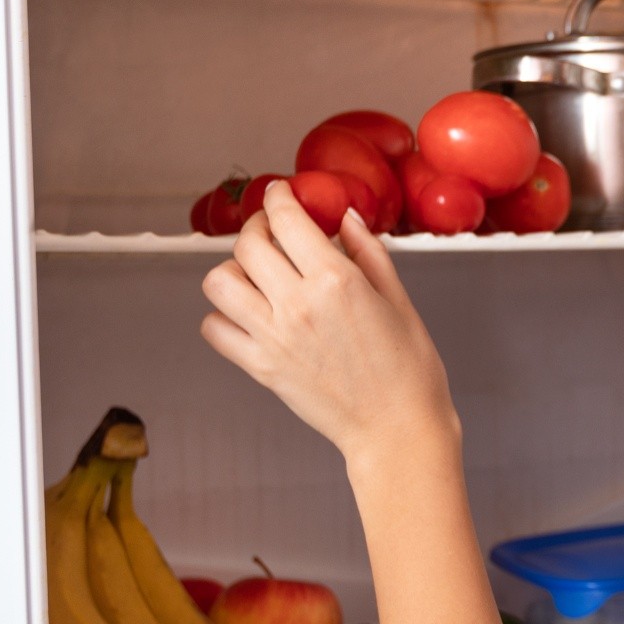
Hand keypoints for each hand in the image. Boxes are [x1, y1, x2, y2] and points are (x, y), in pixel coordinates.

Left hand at [200, 181, 458, 468]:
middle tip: (269, 230)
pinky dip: (223, 315)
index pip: (288, 220)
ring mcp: (273, 337)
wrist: (397, 429)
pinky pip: (215, 329)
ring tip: (255, 274)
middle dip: (256, 228)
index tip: (280, 194)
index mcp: (337, 281)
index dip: (279, 198)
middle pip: (248, 245)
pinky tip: (249, 314)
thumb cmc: (409, 371)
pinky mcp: (260, 367)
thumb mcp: (398, 299)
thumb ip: (367, 252)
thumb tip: (345, 218)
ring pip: (219, 282)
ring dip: (233, 270)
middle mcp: (297, 305)